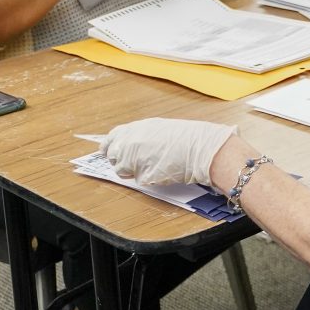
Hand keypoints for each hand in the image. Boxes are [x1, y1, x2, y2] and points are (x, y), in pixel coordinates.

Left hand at [101, 118, 236, 186]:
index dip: (110, 148)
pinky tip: (162, 170)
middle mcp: (129, 144)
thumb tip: (131, 146)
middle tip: (137, 162)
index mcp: (133, 129)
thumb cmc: (186, 137)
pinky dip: (148, 178)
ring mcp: (133, 161)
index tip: (109, 153)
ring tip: (155, 164)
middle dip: (122, 161)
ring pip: (123, 172)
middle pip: (113, 158)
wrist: (200, 148)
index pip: (110, 140)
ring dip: (134, 171)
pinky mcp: (141, 176)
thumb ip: (140, 136)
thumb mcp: (159, 129)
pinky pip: (139, 181)